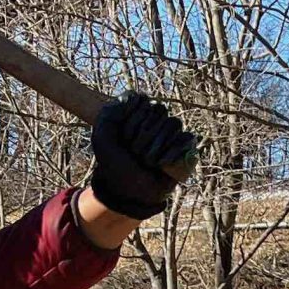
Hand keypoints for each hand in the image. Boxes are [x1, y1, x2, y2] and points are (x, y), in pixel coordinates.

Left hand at [87, 92, 198, 218]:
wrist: (130, 192)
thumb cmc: (115, 166)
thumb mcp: (102, 139)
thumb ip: (109, 113)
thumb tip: (134, 96)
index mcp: (136, 113)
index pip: (143, 101)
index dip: (132, 120)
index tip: (122, 138)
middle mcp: (154, 119)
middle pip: (159, 110)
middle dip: (143, 136)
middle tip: (134, 153)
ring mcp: (170, 132)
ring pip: (173, 124)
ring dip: (156, 146)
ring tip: (147, 162)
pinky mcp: (184, 146)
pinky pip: (186, 139)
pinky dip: (173, 153)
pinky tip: (162, 165)